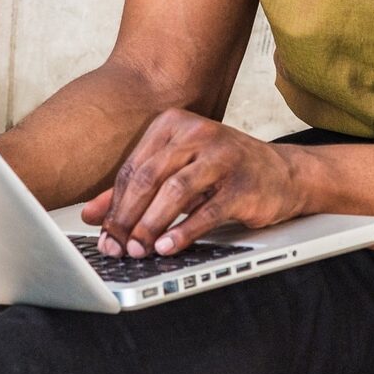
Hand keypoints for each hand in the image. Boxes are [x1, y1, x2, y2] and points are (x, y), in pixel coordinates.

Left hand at [79, 109, 305, 257]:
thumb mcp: (176, 171)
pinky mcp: (242, 183)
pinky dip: (183, 231)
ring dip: (152, 225)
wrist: (282, 174)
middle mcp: (196, 132)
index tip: (104, 235)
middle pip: (149, 177)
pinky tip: (168, 247)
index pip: (133, 168)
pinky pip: (207, 210)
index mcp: (173, 124)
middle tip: (118, 246)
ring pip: (175, 191)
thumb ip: (132, 190)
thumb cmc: (222, 172)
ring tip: (139, 249)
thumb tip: (91, 215)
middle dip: (128, 217)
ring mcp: (222, 155)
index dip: (114, 205)